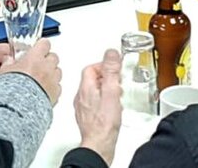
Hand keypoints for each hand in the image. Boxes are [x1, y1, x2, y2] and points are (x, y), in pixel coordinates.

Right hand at [0, 38, 61, 102]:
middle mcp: (46, 67)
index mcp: (35, 58)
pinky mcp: (56, 93)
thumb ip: (8, 63)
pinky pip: (57, 86)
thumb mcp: (4, 72)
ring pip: (57, 71)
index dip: (41, 46)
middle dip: (47, 60)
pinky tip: (43, 90)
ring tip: (40, 79)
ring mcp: (53, 80)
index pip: (44, 44)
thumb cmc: (12, 89)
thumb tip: (8, 60)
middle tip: (38, 65)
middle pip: (53, 57)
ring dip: (51, 73)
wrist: (19, 107)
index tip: (38, 48)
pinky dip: (52, 87)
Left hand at [74, 49, 122, 165]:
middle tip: (116, 80)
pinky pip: (92, 103)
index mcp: (85, 87)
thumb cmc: (104, 122)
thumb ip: (111, 71)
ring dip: (104, 89)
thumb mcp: (111, 91)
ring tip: (116, 94)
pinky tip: (110, 108)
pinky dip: (102, 101)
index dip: (102, 65)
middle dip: (105, 77)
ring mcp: (82, 108)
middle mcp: (80, 97)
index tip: (114, 67)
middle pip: (90, 79)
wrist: (99, 144)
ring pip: (92, 91)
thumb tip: (111, 53)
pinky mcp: (86, 118)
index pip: (90, 68)